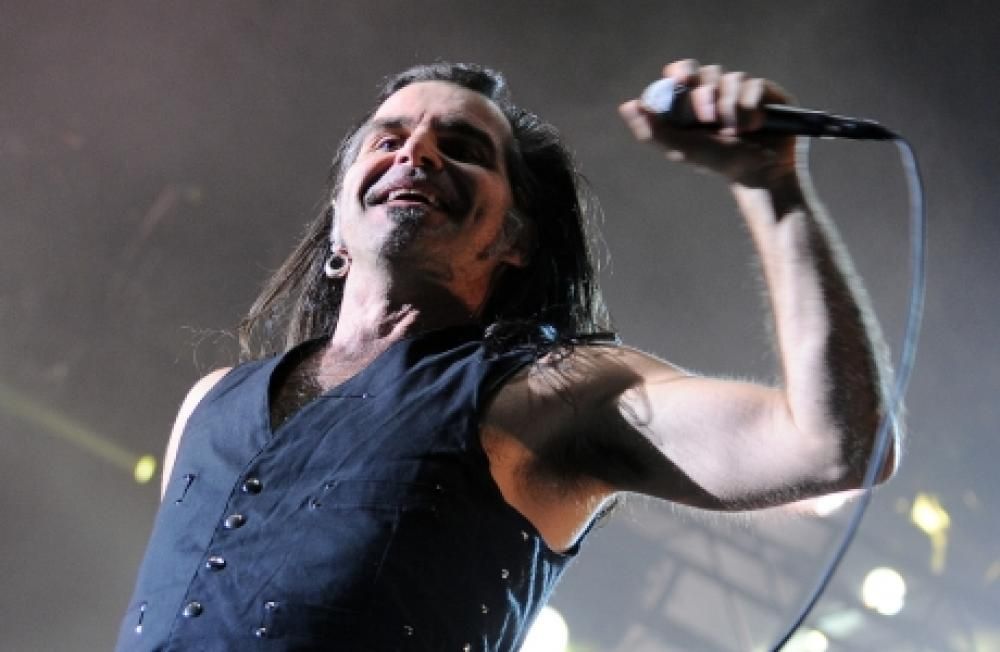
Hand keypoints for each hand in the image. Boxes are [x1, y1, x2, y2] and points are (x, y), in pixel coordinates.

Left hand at [619, 59, 801, 188]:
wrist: (757, 175)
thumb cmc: (718, 163)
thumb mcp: (680, 149)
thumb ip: (653, 130)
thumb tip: (627, 106)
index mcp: (698, 100)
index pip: (686, 72)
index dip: (681, 71)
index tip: (677, 80)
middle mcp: (722, 91)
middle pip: (708, 72)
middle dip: (704, 93)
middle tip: (706, 119)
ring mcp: (747, 91)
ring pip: (732, 77)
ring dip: (728, 106)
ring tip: (734, 133)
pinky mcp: (770, 94)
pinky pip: (755, 85)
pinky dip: (749, 106)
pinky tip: (753, 127)